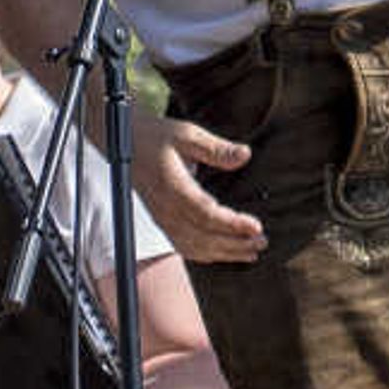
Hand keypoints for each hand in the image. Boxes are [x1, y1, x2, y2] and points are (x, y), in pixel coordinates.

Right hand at [133, 117, 263, 263]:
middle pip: (203, 236)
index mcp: (171, 186)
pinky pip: (184, 246)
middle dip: (235, 243)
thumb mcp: (187, 134)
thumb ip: (216, 149)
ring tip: (252, 251)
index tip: (256, 226)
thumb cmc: (156, 136)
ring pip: (194, 246)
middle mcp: (165, 208)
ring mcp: (162, 218)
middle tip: (262, 241)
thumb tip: (245, 155)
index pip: (205, 213)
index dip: (232, 224)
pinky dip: (207, 254)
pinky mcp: (162, 221)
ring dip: (225, 253)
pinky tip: (227, 253)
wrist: (126, 143)